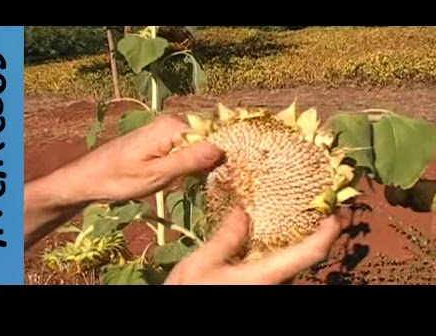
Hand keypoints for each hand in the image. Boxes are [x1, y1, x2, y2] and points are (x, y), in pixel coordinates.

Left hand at [68, 115, 224, 202]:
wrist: (89, 178)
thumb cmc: (120, 179)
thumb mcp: (157, 174)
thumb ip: (189, 160)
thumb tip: (222, 148)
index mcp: (172, 128)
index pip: (212, 136)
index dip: (221, 156)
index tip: (226, 176)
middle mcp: (171, 124)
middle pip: (206, 140)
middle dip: (211, 160)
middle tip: (211, 182)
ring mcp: (165, 131)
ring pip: (196, 146)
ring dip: (200, 164)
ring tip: (198, 182)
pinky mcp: (160, 140)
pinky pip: (184, 149)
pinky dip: (189, 163)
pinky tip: (186, 178)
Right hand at [164, 208, 340, 284]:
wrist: (182, 314)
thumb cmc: (191, 293)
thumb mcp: (199, 265)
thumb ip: (224, 239)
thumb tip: (243, 212)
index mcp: (265, 276)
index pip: (309, 254)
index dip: (328, 233)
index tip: (336, 211)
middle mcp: (275, 286)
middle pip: (306, 258)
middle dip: (317, 232)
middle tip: (321, 205)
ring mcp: (268, 288)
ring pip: (292, 264)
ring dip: (299, 240)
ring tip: (295, 213)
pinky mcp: (259, 287)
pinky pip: (279, 268)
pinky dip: (282, 249)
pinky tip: (270, 236)